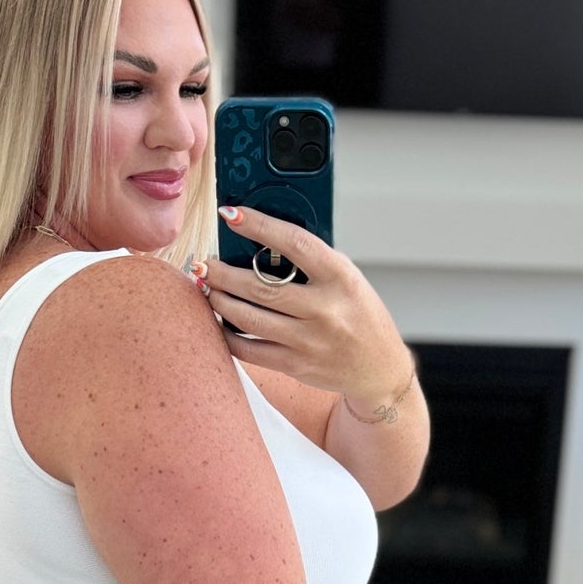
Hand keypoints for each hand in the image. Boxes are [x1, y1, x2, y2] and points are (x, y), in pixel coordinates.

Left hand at [205, 202, 412, 408]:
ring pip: (248, 318)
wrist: (378, 368)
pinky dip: (227, 332)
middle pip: (260, 287)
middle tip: (204, 263)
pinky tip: (220, 319)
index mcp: (340, 278)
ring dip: (220, 300)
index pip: (293, 243)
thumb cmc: (359, 314)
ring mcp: (308, 341)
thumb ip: (312, 262)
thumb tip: (260, 241)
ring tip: (208, 288)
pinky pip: (248, 349)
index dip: (258, 226)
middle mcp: (325, 310)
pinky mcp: (294, 366)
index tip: (231, 215)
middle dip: (223, 273)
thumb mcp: (347, 278)